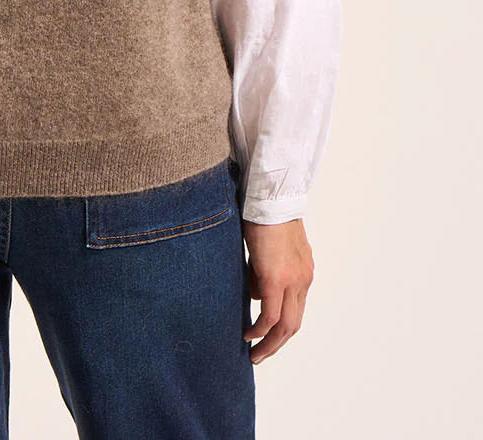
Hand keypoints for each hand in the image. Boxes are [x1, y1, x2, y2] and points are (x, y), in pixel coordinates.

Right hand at [241, 218, 314, 363]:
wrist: (270, 197)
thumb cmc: (265, 215)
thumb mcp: (269, 248)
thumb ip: (266, 271)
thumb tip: (256, 293)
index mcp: (303, 272)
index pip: (295, 308)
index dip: (281, 326)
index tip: (266, 336)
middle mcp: (302, 280)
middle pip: (293, 324)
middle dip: (277, 344)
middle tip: (260, 354)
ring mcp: (292, 281)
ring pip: (285, 325)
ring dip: (270, 343)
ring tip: (254, 353)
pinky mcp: (276, 278)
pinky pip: (270, 315)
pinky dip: (260, 330)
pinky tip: (248, 335)